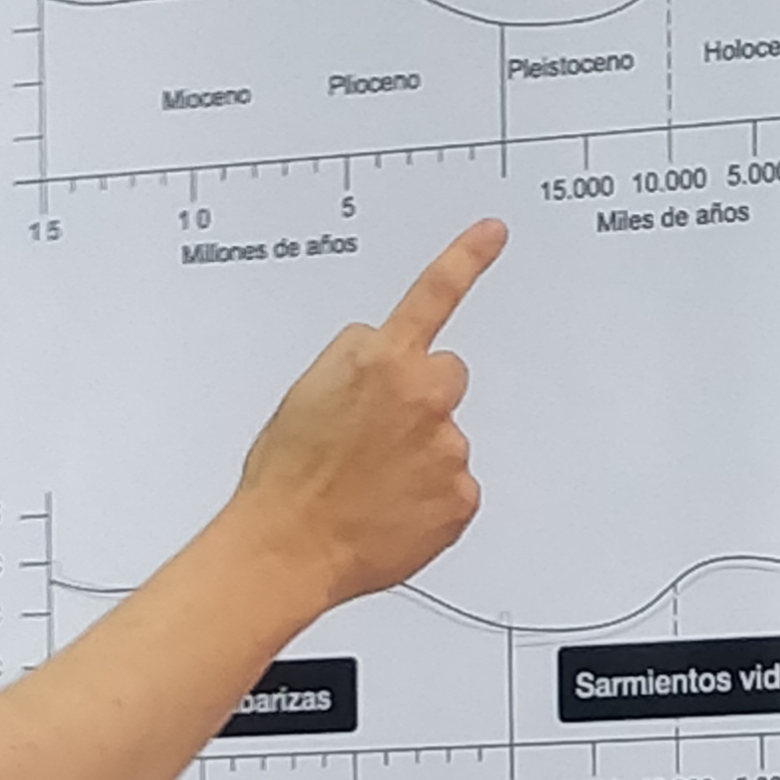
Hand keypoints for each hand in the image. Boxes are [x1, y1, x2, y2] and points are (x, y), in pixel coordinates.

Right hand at [227, 218, 504, 609]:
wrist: (287, 547)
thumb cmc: (285, 477)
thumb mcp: (306, 394)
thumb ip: (356, 367)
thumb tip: (382, 369)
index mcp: (377, 360)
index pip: (431, 296)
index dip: (466, 259)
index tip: (494, 232)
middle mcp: (422, 395)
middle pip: (446, 376)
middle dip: (420, 397)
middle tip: (375, 437)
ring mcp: (448, 447)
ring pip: (445, 439)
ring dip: (417, 456)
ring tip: (368, 486)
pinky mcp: (462, 495)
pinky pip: (454, 488)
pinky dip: (428, 500)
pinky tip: (389, 512)